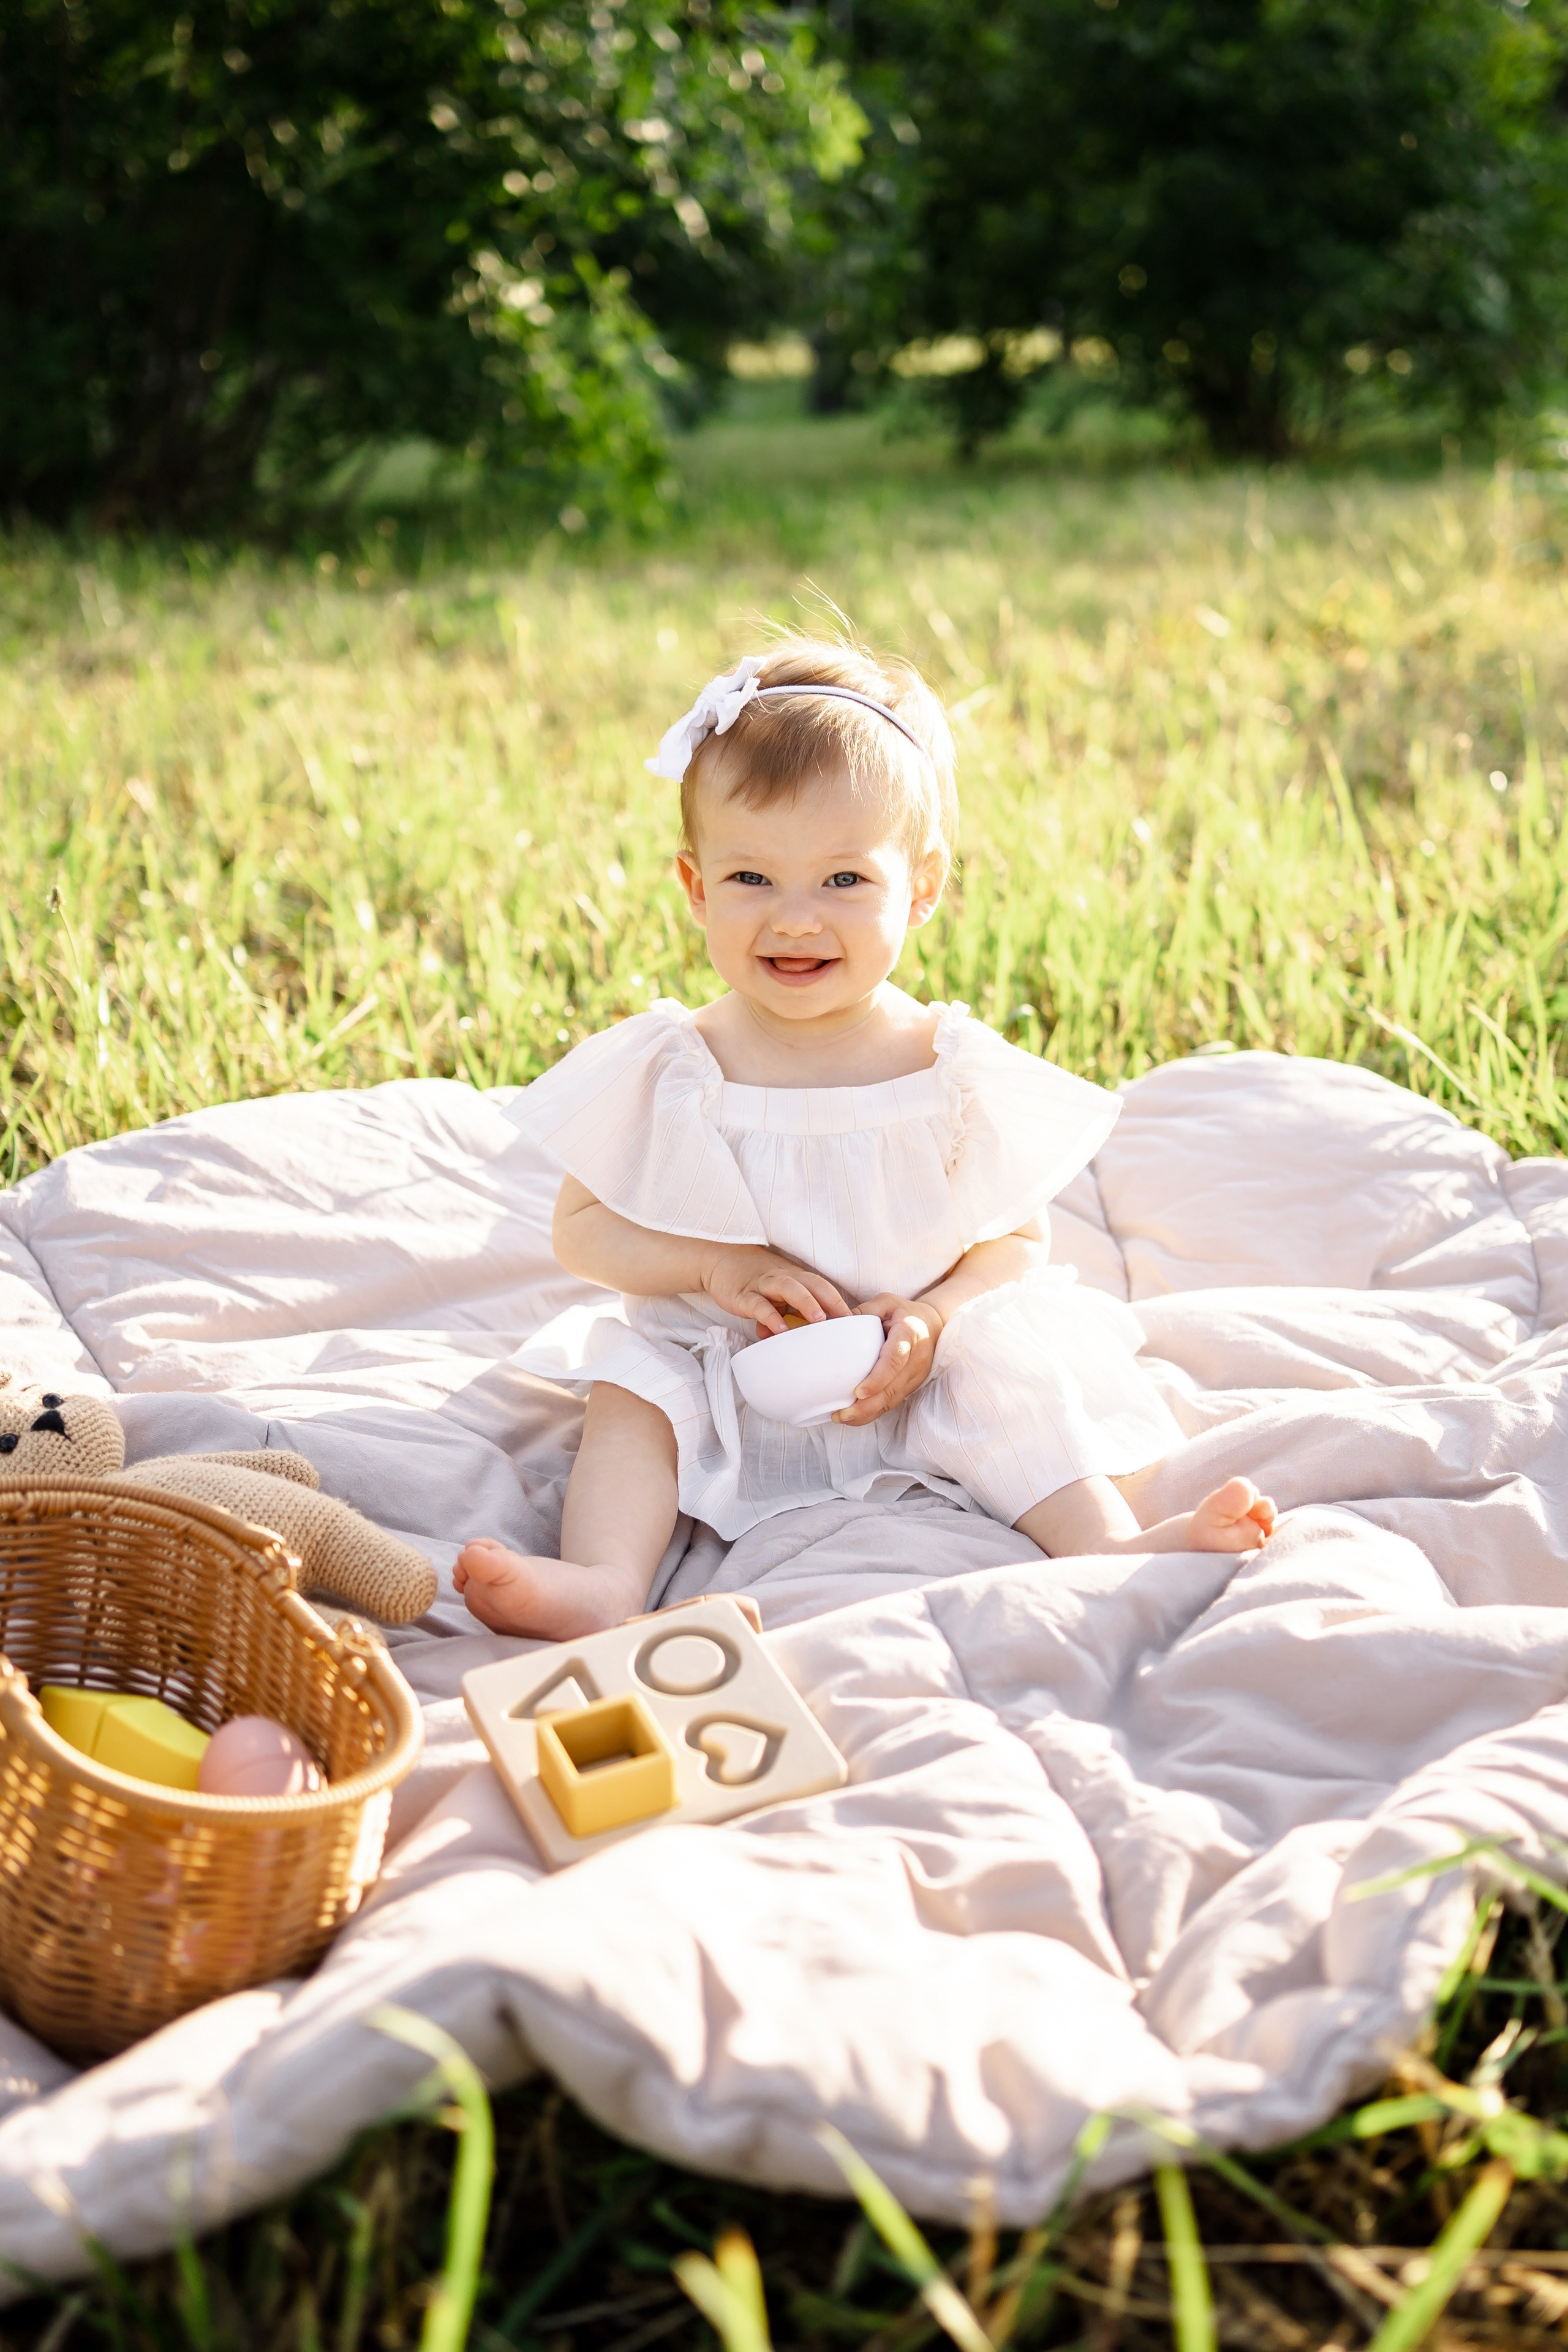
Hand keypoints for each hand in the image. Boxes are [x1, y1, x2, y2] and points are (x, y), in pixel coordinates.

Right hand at [699, 1244, 850, 1334]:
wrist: (719, 1262)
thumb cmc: (755, 1280)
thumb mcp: (777, 1296)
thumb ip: (791, 1317)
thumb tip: (802, 1342)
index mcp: (796, 1278)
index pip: (824, 1286)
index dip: (841, 1302)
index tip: (858, 1323)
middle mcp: (783, 1278)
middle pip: (813, 1283)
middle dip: (832, 1300)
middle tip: (846, 1321)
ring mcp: (763, 1284)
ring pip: (788, 1287)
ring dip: (806, 1302)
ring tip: (819, 1321)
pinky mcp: (743, 1295)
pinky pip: (758, 1304)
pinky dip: (770, 1317)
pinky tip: (779, 1330)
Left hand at [833, 1293, 944, 1425]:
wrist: (933, 1325)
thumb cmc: (904, 1312)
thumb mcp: (885, 1302)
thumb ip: (864, 1311)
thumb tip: (836, 1322)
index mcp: (908, 1335)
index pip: (895, 1361)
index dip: (878, 1378)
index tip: (859, 1392)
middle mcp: (915, 1359)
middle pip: (891, 1388)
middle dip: (866, 1405)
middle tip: (841, 1414)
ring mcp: (915, 1376)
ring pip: (892, 1400)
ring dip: (867, 1413)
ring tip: (842, 1418)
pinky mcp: (911, 1386)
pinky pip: (892, 1402)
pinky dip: (873, 1412)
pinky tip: (854, 1417)